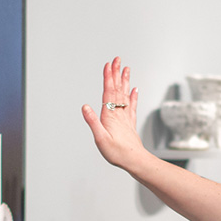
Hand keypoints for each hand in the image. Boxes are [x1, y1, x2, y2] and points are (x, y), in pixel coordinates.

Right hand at [81, 56, 145, 171]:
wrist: (135, 160)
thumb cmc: (117, 152)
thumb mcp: (100, 138)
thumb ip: (93, 121)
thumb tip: (85, 107)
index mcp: (111, 115)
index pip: (109, 92)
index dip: (108, 77)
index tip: (108, 65)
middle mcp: (119, 113)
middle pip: (117, 89)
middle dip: (116, 74)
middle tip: (117, 60)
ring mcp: (126, 117)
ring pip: (125, 95)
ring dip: (124, 81)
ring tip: (125, 69)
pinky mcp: (130, 123)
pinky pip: (132, 105)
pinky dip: (133, 96)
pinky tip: (135, 89)